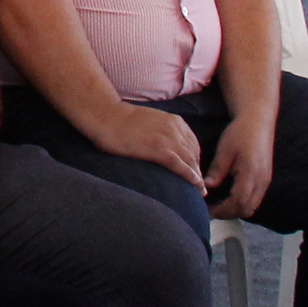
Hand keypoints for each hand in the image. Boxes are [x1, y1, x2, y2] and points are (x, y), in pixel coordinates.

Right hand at [85, 102, 205, 189]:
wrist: (107, 115)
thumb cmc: (121, 120)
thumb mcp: (150, 121)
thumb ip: (161, 130)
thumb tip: (161, 144)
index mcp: (174, 121)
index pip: (193, 143)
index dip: (195, 159)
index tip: (195, 171)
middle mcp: (175, 129)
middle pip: (194, 153)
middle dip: (198, 169)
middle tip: (200, 186)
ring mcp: (168, 139)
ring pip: (190, 161)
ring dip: (198, 177)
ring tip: (200, 191)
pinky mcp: (159, 150)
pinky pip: (181, 166)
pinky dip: (191, 177)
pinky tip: (196, 185)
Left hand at [205, 114, 276, 219]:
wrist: (258, 120)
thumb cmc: (241, 132)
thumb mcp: (225, 150)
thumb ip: (217, 170)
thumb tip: (206, 187)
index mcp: (251, 174)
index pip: (238, 202)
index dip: (222, 210)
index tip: (208, 211)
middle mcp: (262, 180)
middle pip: (246, 208)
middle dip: (228, 214)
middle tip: (211, 211)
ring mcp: (265, 180)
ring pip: (252, 206)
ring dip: (236, 210)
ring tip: (219, 206)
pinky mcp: (265, 178)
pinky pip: (256, 198)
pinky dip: (243, 203)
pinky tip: (230, 197)